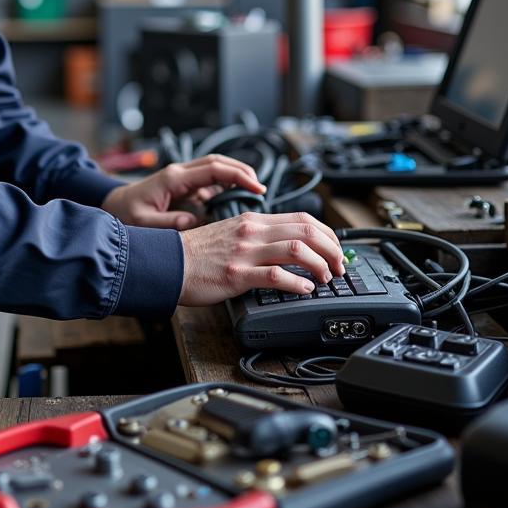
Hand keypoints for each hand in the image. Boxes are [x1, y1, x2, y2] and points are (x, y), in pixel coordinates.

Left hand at [101, 155, 264, 229]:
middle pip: (218, 162)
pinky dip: (225, 188)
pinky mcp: (185, 187)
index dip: (238, 175)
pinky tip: (234, 202)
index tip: (257, 188)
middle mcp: (181, 173)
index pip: (213, 169)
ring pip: (216, 170)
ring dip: (235, 177)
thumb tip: (192, 222)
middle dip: (242, 171)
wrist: (114, 206)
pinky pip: (210, 183)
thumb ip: (167, 224)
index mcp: (174, 177)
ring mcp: (183, 179)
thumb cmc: (126, 214)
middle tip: (260, 189)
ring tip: (253, 195)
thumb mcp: (143, 222)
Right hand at [177, 211, 345, 305]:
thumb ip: (258, 236)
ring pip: (297, 249)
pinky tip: (305, 290)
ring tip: (326, 278)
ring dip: (320, 265)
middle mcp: (252, 231)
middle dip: (332, 249)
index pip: (303, 218)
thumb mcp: (232, 233)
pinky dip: (297, 283)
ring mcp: (245, 252)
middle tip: (339, 267)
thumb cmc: (199, 254)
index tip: (336, 249)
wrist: (168, 262)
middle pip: (307, 230)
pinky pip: (275, 276)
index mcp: (253, 220)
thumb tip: (288, 246)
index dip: (327, 234)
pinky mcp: (237, 274)